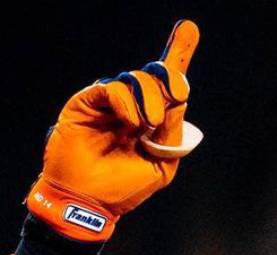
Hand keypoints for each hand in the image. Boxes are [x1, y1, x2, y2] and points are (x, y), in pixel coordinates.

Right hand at [26, 20, 200, 240]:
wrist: (91, 204)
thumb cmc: (125, 188)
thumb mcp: (161, 162)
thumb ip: (173, 130)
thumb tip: (179, 95)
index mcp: (150, 118)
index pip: (165, 82)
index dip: (178, 53)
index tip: (189, 29)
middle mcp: (130, 105)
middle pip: (155, 74)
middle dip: (170, 75)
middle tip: (178, 94)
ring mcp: (108, 103)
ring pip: (135, 78)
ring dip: (150, 98)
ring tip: (147, 124)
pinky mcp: (86, 102)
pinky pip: (112, 87)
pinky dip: (127, 101)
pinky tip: (132, 122)